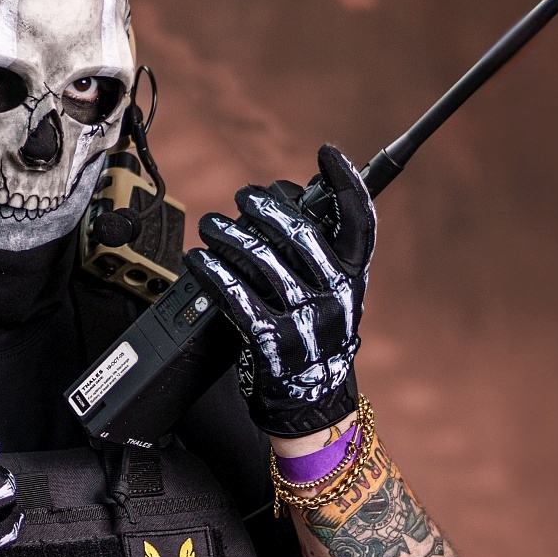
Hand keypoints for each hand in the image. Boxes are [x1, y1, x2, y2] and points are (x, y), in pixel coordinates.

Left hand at [186, 144, 376, 438]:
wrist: (312, 403)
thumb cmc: (315, 337)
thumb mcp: (334, 295)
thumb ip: (322, 256)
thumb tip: (287, 203)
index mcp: (355, 277)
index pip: (359, 220)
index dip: (346, 181)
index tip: (327, 152)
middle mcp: (336, 296)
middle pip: (299, 233)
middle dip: (265, 206)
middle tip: (242, 196)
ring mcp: (306, 321)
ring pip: (262, 262)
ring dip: (228, 236)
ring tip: (210, 226)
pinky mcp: (274, 344)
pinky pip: (238, 298)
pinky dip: (214, 274)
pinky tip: (198, 261)